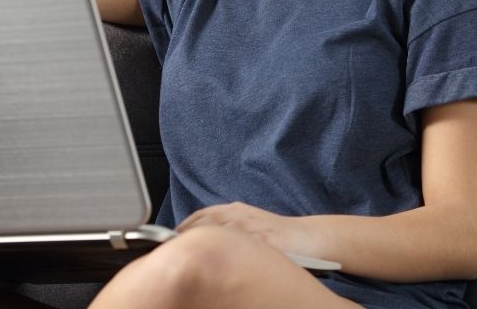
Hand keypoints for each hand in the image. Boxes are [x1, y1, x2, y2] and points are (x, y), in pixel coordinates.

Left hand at [175, 201, 323, 258]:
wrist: (309, 237)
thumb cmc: (277, 235)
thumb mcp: (247, 223)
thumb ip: (225, 228)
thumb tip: (195, 240)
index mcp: (234, 210)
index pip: (200, 215)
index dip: (182, 228)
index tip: (168, 240)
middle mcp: (241, 215)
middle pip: (204, 224)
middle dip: (186, 237)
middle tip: (172, 252)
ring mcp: (252, 227)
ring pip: (218, 234)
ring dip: (201, 245)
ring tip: (187, 258)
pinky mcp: (264, 241)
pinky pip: (241, 249)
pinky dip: (226, 255)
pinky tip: (215, 265)